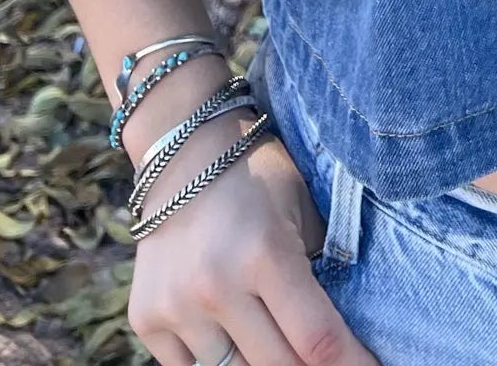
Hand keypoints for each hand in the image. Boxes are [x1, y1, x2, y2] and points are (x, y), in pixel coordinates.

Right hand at [125, 105, 381, 364]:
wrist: (182, 152)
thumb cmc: (258, 178)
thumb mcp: (304, 212)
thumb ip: (321, 271)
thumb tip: (341, 335)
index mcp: (266, 253)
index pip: (317, 340)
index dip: (351, 365)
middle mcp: (216, 286)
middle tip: (324, 358)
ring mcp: (176, 307)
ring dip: (262, 363)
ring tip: (277, 339)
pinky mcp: (146, 319)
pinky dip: (218, 360)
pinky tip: (234, 333)